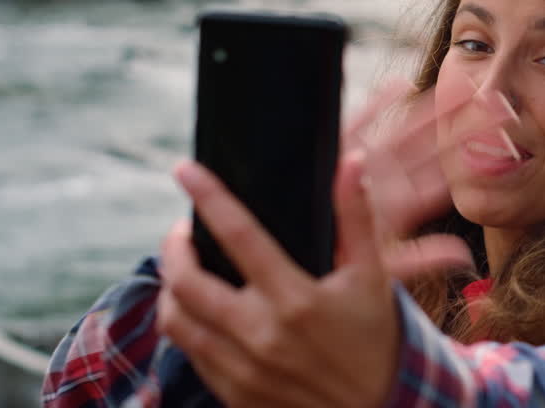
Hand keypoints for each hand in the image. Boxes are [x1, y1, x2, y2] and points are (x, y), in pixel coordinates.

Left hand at [156, 80, 511, 405]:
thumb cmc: (374, 338)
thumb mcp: (371, 276)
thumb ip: (356, 217)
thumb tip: (350, 160)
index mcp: (296, 299)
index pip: (239, 235)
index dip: (208, 197)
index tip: (185, 169)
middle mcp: (261, 334)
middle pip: (187, 282)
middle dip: (173, 248)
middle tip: (181, 232)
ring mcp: (241, 368)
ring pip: (175, 320)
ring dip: (170, 287)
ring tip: (182, 269)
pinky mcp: (232, 393)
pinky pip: (188, 352)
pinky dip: (184, 323)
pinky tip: (196, 310)